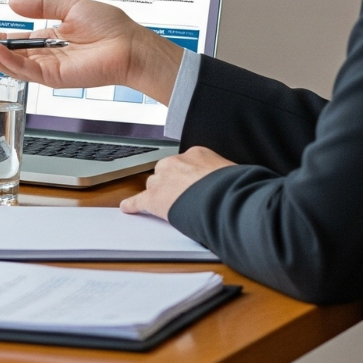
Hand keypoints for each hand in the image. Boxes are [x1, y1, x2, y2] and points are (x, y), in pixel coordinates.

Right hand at [0, 0, 183, 102]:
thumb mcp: (69, 6)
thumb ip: (40, 5)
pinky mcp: (53, 77)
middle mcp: (42, 56)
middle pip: (1, 53)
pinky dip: (7, 60)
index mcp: (45, 40)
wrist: (131, 45)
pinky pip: (24, 70)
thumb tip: (13, 3)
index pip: (8, 39)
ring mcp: (46, 69)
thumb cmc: (110, 27)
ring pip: (7, 63)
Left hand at [120, 146, 234, 219]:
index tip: (193, 184)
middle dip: (172, 184)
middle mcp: (176, 162)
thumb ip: (223, 175)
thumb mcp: (233, 172)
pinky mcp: (155, 198)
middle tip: (184, 197)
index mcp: (196, 154)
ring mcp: (163, 179)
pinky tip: (127, 208)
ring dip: (160, 194)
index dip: (188, 176)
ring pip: (154, 185)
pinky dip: (132, 205)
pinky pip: (139, 201)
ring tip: (171, 206)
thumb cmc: (235, 187)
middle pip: (166, 172)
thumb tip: (231, 182)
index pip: (185, 163)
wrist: (225, 199)